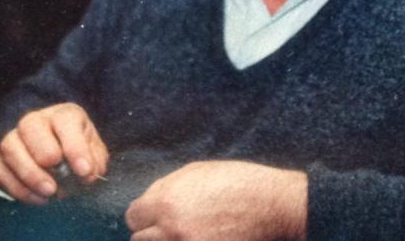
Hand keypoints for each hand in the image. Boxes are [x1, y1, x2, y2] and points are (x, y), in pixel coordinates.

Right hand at [0, 102, 108, 203]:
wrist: (56, 153)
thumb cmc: (76, 149)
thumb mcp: (93, 151)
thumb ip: (94, 160)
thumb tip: (87, 174)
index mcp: (63, 114)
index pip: (65, 121)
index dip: (75, 147)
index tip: (84, 171)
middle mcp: (35, 120)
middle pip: (30, 126)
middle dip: (45, 154)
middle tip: (60, 177)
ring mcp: (14, 137)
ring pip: (10, 147)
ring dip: (29, 174)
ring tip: (50, 192)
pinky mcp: (0, 159)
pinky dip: (18, 188)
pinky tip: (39, 198)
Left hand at [125, 160, 306, 240]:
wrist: (271, 205)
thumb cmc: (236, 182)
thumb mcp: (196, 172)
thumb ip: (165, 187)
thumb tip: (147, 201)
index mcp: (165, 202)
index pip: (133, 217)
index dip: (145, 215)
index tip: (156, 217)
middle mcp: (170, 230)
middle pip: (140, 239)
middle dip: (154, 232)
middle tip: (173, 228)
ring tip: (186, 234)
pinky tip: (198, 239)